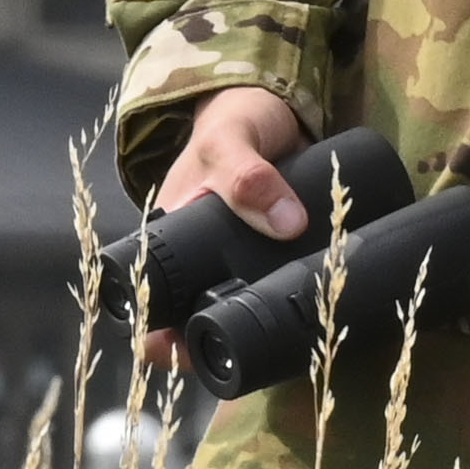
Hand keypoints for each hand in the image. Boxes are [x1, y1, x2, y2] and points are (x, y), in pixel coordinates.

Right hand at [139, 88, 314, 363]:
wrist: (273, 107)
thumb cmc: (234, 121)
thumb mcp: (232, 141)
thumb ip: (247, 175)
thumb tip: (286, 225)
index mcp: (170, 240)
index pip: (154, 304)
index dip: (161, 339)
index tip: (178, 352)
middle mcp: (201, 259)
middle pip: (196, 321)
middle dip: (211, 349)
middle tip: (242, 361)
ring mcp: (240, 262)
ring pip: (242, 312)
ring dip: (259, 331)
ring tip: (284, 345)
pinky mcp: (277, 258)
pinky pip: (279, 292)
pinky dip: (292, 306)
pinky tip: (315, 323)